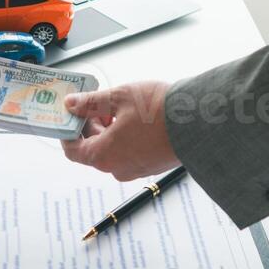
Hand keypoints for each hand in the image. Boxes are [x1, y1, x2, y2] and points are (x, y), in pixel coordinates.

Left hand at [61, 82, 179, 180]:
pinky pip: (129, 153)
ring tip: (119, 106)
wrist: (201, 122)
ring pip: (111, 150)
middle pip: (92, 149)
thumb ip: (90, 103)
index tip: (70, 115)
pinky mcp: (151, 166)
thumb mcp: (119, 97)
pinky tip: (135, 117)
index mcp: (103, 155)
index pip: (72, 150)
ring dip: (108, 130)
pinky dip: (125, 137)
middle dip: (90, 126)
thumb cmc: (160, 109)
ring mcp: (136, 170)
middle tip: (96, 104)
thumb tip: (70, 104)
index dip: (67, 132)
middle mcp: (117, 168)